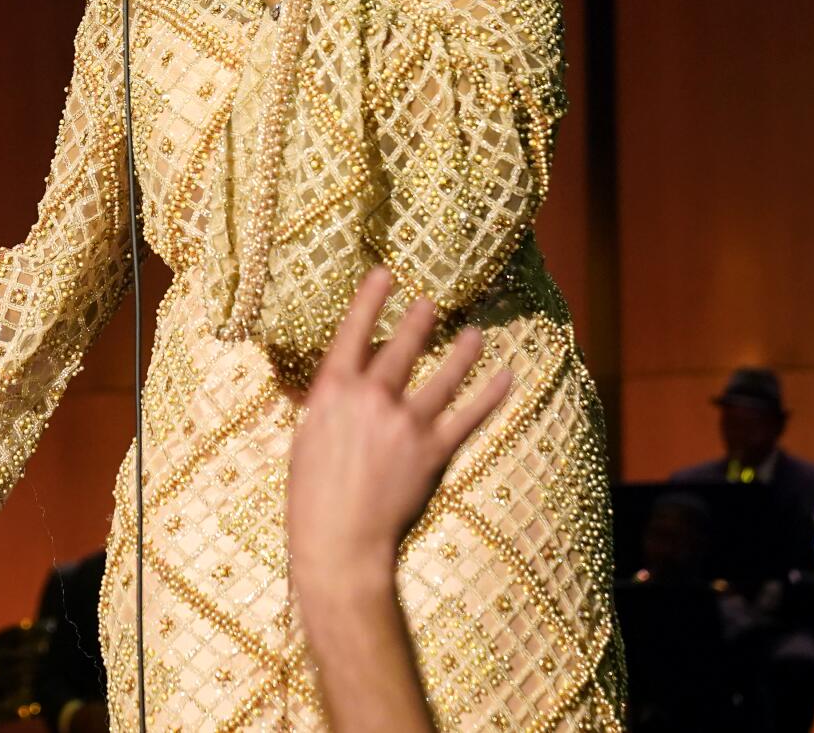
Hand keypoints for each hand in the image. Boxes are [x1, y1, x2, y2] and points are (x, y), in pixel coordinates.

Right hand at [287, 267, 511, 581]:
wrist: (339, 540)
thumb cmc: (312, 493)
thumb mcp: (308, 437)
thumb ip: (330, 405)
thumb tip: (341, 381)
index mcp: (333, 391)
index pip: (352, 332)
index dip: (370, 300)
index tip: (384, 274)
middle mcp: (372, 397)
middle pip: (402, 346)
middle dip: (419, 320)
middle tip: (431, 303)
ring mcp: (406, 423)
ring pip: (444, 375)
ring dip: (463, 351)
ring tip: (474, 333)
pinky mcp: (434, 450)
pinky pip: (469, 415)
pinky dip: (490, 393)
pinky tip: (505, 375)